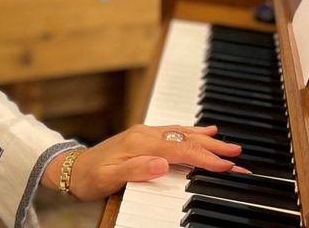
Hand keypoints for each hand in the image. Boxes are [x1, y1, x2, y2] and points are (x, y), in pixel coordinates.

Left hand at [41, 124, 247, 200]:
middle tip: (238, 155)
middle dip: (214, 148)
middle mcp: (145, 135)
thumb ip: (137, 170)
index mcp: (139, 144)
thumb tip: (162, 164)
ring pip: (183, 134)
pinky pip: (174, 132)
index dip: (205, 158)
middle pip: (186, 140)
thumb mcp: (109, 178)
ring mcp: (145, 134)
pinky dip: (192, 131)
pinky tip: (204, 130)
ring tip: (228, 143)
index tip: (226, 166)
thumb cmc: (89, 177)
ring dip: (207, 139)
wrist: (71, 167)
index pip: (180, 151)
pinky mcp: (144, 136)